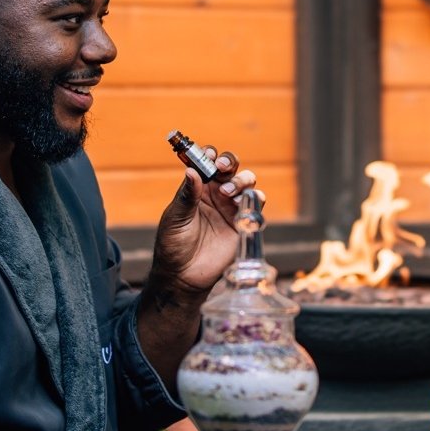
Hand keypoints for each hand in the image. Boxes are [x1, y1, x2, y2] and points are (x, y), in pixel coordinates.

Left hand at [146, 147, 258, 305]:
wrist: (183, 276)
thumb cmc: (173, 245)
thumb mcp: (175, 218)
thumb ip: (187, 195)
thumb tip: (191, 170)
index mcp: (198, 188)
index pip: (207, 163)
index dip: (209, 155)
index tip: (208, 155)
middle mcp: (216, 193)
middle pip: (231, 167)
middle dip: (229, 162)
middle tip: (221, 167)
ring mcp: (231, 207)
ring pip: (246, 182)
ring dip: (241, 180)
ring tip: (226, 192)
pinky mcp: (243, 223)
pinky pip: (256, 205)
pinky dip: (255, 199)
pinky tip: (244, 203)